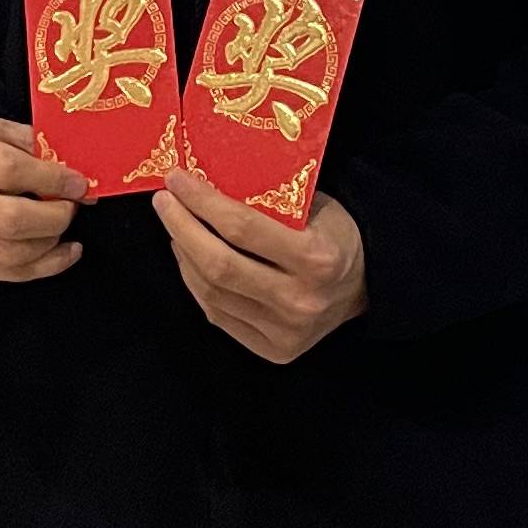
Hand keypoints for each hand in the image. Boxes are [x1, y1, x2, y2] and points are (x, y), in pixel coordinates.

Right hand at [0, 112, 86, 281]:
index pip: (9, 171)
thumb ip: (41, 150)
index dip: (52, 181)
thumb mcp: (5, 130)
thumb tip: (80, 185)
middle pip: (10, 219)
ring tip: (63, 222)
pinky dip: (49, 265)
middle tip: (72, 206)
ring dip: (52, 241)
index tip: (79, 185)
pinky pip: (11, 272)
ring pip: (13, 253)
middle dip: (55, 217)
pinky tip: (66, 250)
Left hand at [155, 171, 367, 362]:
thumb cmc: (332, 234)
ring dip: (184, 256)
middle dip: (181, 228)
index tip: (176, 179)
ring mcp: (284, 332)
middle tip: (163, 201)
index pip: (242, 228)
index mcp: (315, 258)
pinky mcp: (272, 350)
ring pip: (212, 293)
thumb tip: (206, 177)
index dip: (202, 202)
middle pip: (219, 265)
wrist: (363, 285)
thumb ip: (267, 198)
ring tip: (175, 227)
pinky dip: (196, 284)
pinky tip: (190, 259)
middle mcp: (299, 300)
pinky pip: (217, 315)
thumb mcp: (313, 205)